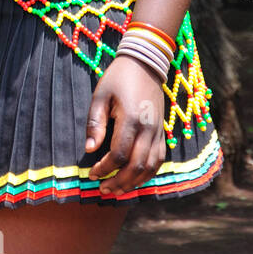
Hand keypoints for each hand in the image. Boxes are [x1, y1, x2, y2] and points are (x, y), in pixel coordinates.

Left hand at [84, 57, 166, 194]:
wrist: (145, 62)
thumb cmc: (118, 78)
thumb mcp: (100, 95)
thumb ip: (95, 123)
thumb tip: (90, 149)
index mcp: (131, 119)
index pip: (119, 155)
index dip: (105, 169)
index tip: (92, 174)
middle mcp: (148, 128)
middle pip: (136, 166)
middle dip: (119, 182)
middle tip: (103, 189)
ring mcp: (158, 131)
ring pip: (151, 167)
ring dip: (134, 183)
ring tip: (118, 190)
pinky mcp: (162, 131)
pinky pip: (159, 159)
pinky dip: (148, 173)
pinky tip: (135, 179)